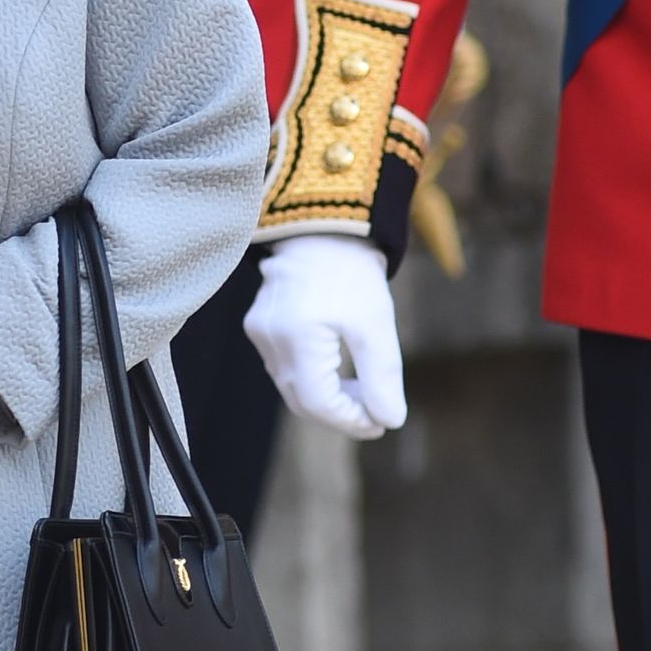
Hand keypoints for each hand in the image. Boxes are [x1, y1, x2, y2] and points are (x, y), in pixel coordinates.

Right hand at [245, 235, 404, 438]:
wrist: (325, 227)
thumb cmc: (351, 271)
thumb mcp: (376, 323)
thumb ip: (383, 376)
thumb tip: (389, 421)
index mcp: (296, 337)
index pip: (318, 403)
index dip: (351, 421)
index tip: (381, 422)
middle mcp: (269, 339)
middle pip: (302, 400)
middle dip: (341, 414)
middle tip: (376, 414)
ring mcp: (260, 333)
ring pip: (293, 387)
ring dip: (328, 398)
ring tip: (364, 392)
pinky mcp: (260, 326)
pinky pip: (286, 368)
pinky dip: (314, 379)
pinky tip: (341, 372)